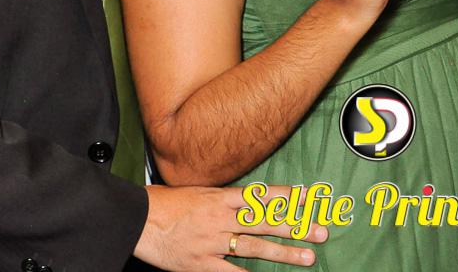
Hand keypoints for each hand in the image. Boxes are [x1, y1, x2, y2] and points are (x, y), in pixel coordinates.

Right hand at [135, 184, 325, 270]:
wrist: (135, 218)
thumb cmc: (163, 204)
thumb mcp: (195, 193)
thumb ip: (221, 199)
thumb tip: (246, 202)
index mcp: (218, 198)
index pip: (260, 196)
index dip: (287, 197)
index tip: (311, 198)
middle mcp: (219, 218)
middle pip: (264, 222)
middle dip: (296, 226)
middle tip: (321, 231)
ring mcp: (212, 242)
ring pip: (254, 247)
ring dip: (283, 253)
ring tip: (308, 257)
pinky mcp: (201, 264)